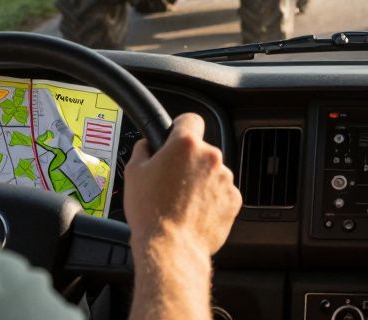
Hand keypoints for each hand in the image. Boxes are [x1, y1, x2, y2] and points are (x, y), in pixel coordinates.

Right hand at [122, 113, 240, 257]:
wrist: (171, 247)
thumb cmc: (151, 213)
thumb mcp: (133, 173)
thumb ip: (143, 150)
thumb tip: (147, 145)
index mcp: (185, 145)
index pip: (190, 120)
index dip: (181, 128)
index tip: (176, 137)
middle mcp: (210, 157)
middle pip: (201, 150)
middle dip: (188, 161)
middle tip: (171, 181)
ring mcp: (225, 178)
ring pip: (212, 172)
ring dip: (201, 181)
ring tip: (181, 201)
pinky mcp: (234, 199)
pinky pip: (222, 192)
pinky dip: (212, 199)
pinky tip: (194, 212)